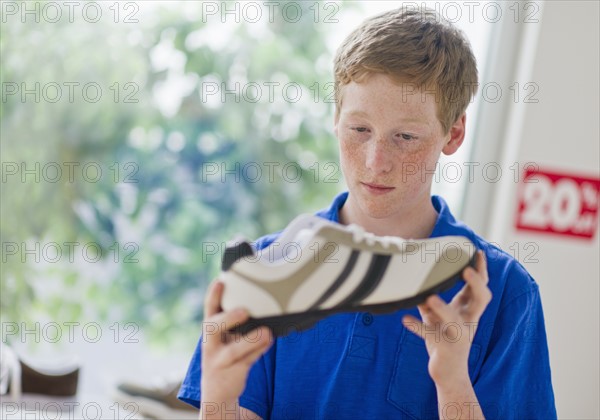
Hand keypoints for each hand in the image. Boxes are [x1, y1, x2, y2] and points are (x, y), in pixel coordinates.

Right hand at [200, 280, 272, 402]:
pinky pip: (246, 361)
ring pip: (233, 350)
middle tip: (244, 311)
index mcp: (210, 330)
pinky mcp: (231, 374)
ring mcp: (219, 361)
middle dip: (228, 318)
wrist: (217, 393)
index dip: (214, 295)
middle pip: (214, 328)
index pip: (209, 309)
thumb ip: (237, 324)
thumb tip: (263, 305)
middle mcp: (210, 344)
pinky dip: (259, 351)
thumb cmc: (226, 356)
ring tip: (266, 332)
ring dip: (251, 340)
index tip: (220, 281)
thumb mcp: (226, 339)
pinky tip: (269, 341)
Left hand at [402, 250, 490, 389]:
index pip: (480, 288)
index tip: (477, 252)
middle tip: (466, 270)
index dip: (481, 271)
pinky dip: (417, 326)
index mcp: (469, 311)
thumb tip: (415, 279)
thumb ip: (429, 299)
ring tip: (430, 297)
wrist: (448, 373)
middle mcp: (468, 321)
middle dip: (477, 284)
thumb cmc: (443, 339)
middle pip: (482, 300)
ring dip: (443, 308)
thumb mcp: (437, 316)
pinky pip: (430, 335)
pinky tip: (405, 319)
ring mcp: (458, 335)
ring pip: (454, 320)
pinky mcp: (444, 348)